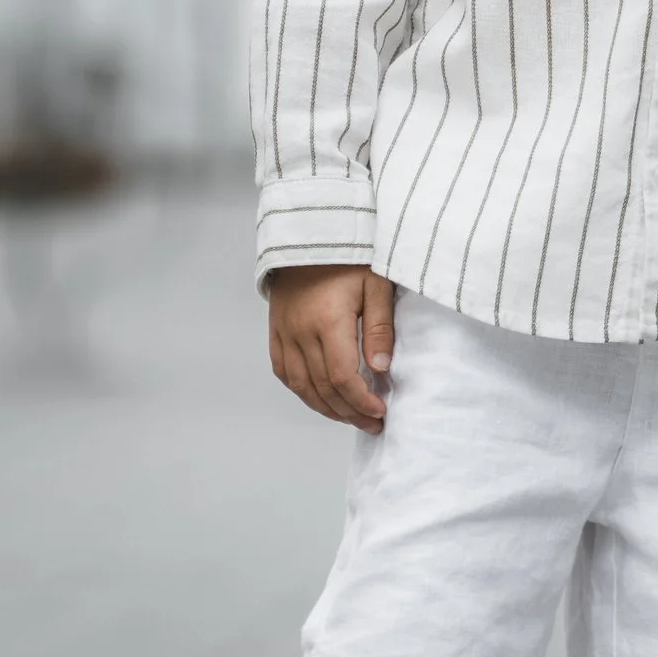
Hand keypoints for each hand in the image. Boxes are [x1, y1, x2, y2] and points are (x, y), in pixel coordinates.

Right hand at [267, 264, 393, 429]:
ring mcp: (284, 333)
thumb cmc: (349, 257)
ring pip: (301, 386)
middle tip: (372, 423)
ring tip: (350, 418)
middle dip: (349, 412)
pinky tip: (320, 399)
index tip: (381, 412)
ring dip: (326, 408)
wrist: (310, 233)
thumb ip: (380, 328)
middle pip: (323, 388)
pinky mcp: (276, 331)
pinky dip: (302, 391)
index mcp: (328, 321)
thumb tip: (381, 369)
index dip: (362, 401)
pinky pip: (283, 372)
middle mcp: (301, 332)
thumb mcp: (376, 284)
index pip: (343, 377)